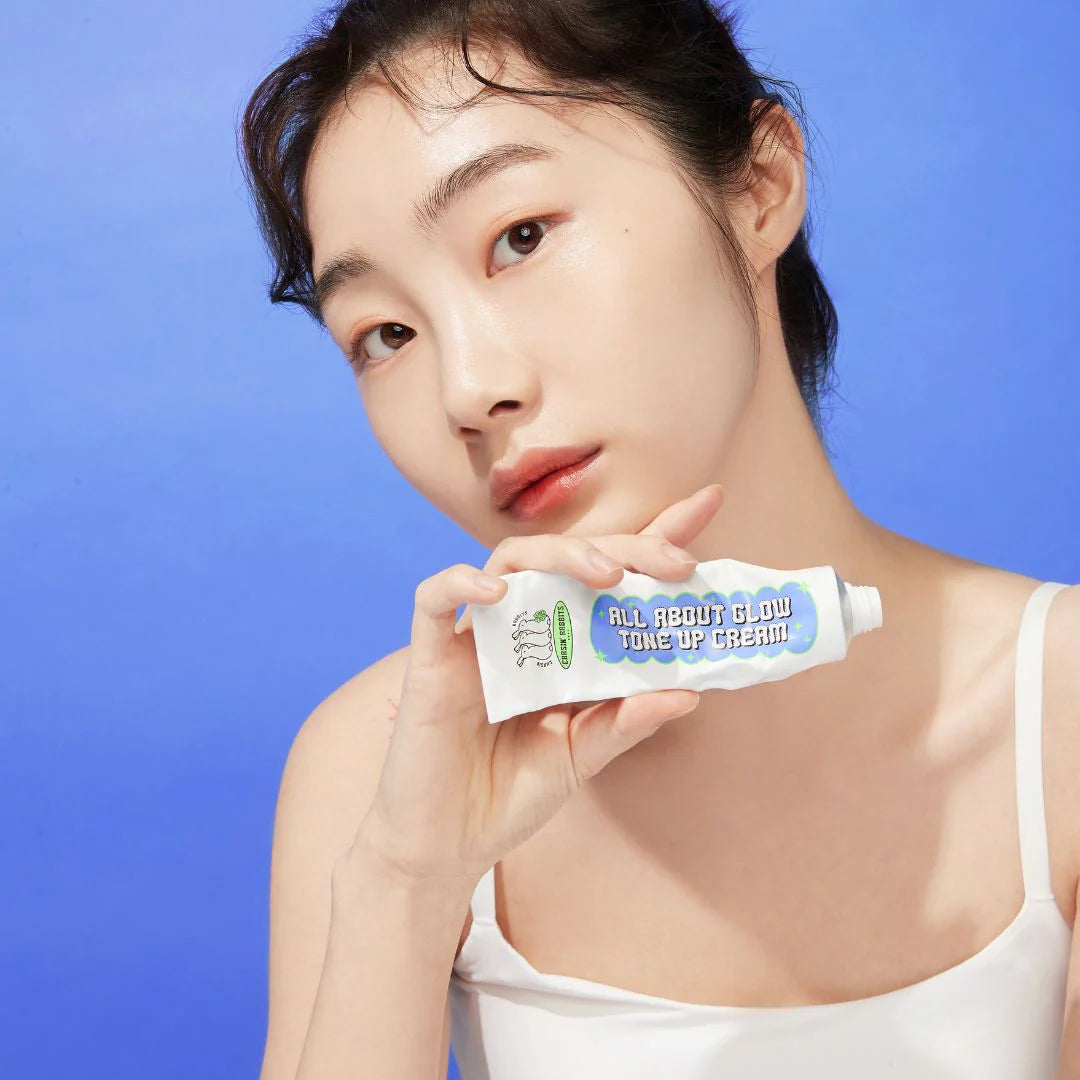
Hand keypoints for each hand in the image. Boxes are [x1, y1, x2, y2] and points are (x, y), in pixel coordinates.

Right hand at [355, 484, 724, 886]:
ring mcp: (477, 637)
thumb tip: (689, 692)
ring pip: (511, 560)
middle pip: (571, 557)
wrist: (445, 847)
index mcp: (565, 643)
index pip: (613, 574)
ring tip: (607, 575)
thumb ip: (626, 722)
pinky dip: (462, 583)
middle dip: (627, 547)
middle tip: (675, 565)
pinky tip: (499, 593)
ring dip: (562, 557)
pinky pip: (435, 598)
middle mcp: (524, 627)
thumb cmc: (509, 795)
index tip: (709, 504)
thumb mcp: (582, 757)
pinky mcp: (431, 657)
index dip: (655, 536)